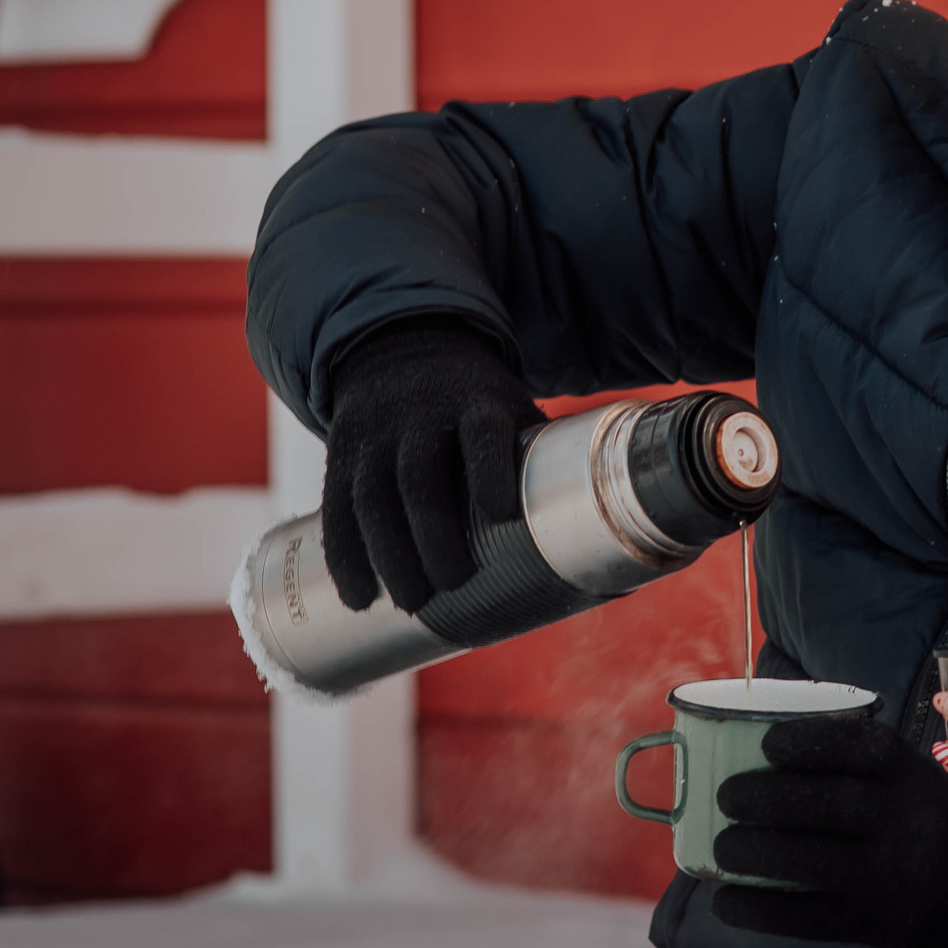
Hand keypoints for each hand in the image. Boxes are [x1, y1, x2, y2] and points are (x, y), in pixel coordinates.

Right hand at [321, 320, 541, 612]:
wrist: (402, 345)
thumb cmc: (476, 400)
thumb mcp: (511, 407)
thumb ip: (544, 461)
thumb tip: (610, 542)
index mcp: (475, 401)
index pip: (483, 432)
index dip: (490, 471)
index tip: (500, 514)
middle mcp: (419, 416)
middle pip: (419, 478)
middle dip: (433, 535)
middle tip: (452, 585)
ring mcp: (375, 435)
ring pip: (372, 497)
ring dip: (389, 555)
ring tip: (412, 602)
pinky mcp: (342, 453)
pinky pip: (337, 507)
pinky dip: (345, 555)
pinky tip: (359, 596)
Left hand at [710, 715, 947, 947]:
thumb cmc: (922, 822)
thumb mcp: (913, 780)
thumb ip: (860, 763)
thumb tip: (760, 749)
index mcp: (914, 776)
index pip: (863, 748)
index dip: (810, 741)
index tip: (769, 743)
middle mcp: (907, 823)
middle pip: (829, 803)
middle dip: (766, 797)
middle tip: (727, 796)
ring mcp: (890, 876)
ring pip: (811, 861)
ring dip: (754, 851)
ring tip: (723, 846)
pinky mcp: (871, 922)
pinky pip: (805, 917)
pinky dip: (758, 909)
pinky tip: (726, 901)